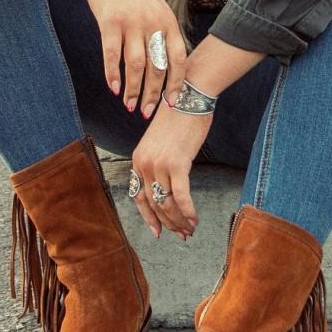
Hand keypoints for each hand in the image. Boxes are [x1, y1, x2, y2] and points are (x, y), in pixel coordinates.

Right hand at [68, 0, 188, 118]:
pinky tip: (114, 88)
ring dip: (133, 90)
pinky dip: (113, 75)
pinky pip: (112, 55)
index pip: (178, 59)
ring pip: (135, 65)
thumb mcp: (156, 8)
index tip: (172, 104)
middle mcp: (153, 22)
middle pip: (157, 67)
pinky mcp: (110, 21)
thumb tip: (167, 68)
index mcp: (168, 21)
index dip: (177, 84)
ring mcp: (131, 22)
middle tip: (147, 113)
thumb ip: (163, 34)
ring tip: (129, 106)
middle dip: (153, 94)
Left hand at [129, 99, 209, 239]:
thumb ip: (159, 164)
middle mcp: (144, 164)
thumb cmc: (177, 119)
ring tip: (190, 230)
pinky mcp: (177, 164)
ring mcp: (159, 165)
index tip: (158, 231)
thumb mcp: (159, 143)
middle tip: (182, 234)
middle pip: (155, 204)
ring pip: (168, 203)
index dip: (149, 217)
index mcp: (137, 160)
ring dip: (180, 220)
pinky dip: (188, 211)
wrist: (187, 98)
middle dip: (169, 223)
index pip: (138, 197)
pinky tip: (194, 220)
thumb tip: (169, 188)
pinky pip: (181, 195)